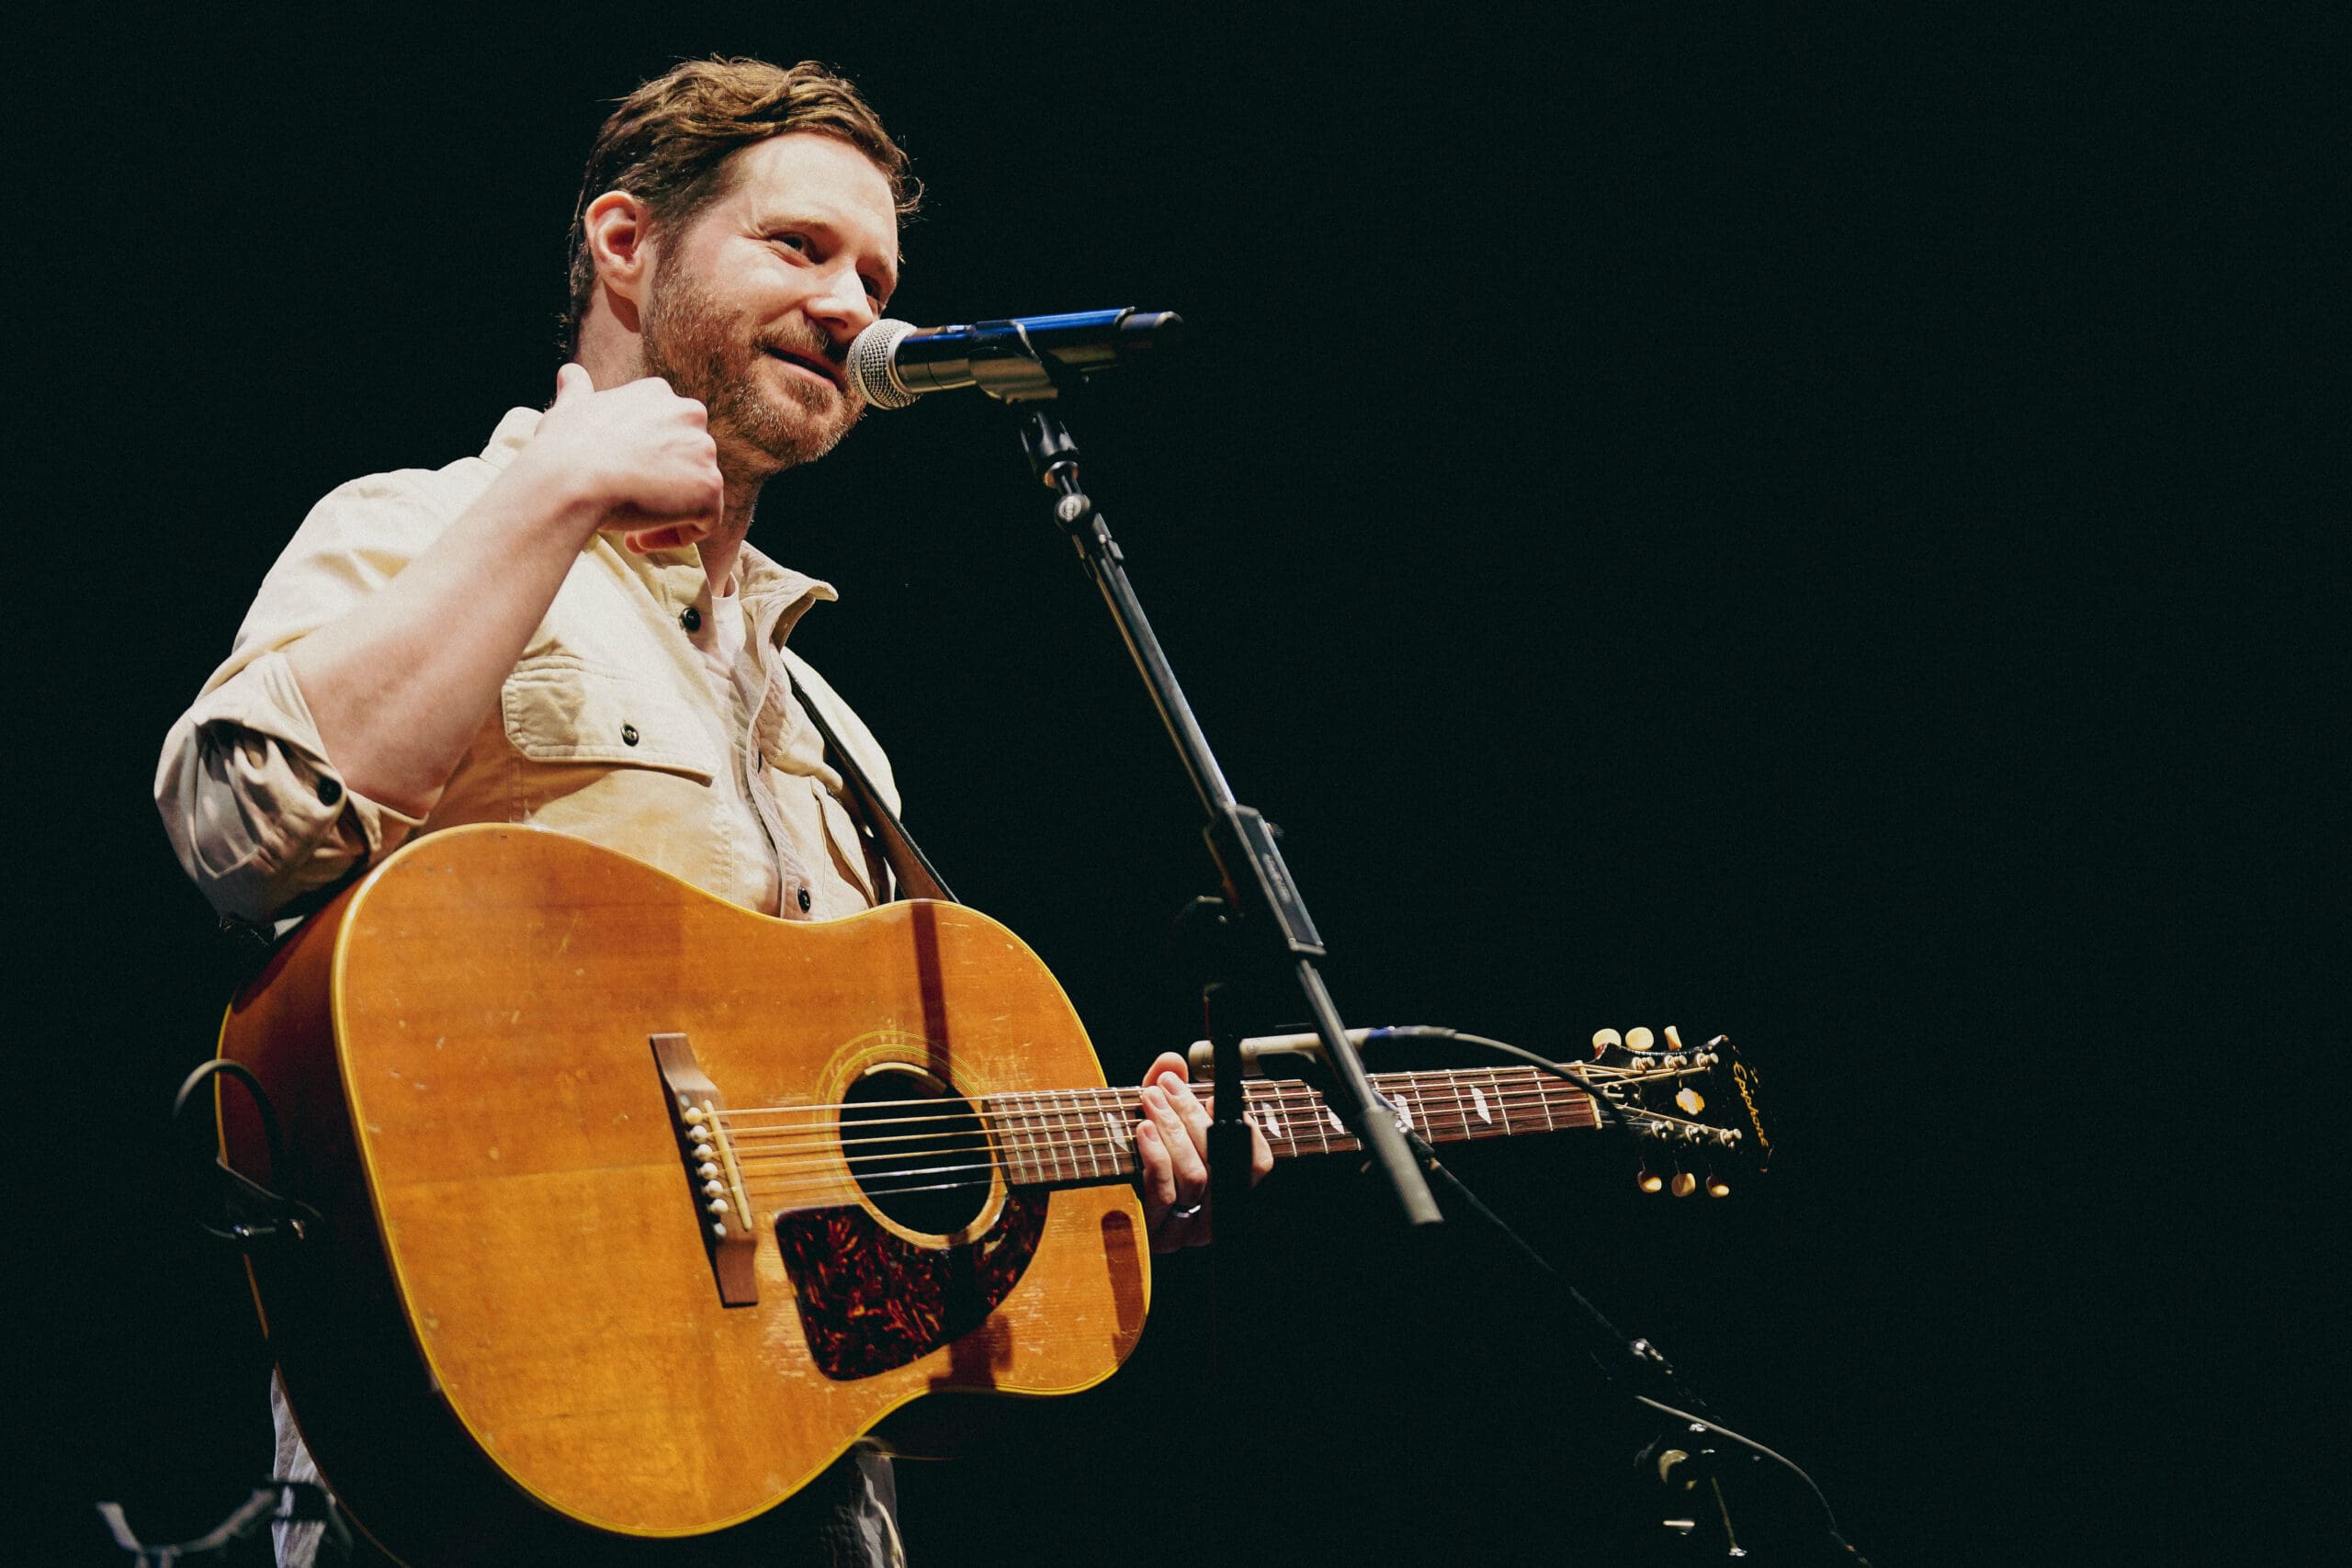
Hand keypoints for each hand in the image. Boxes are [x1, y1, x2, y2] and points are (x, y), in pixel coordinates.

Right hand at [527, 363, 724, 552]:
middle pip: (686, 460)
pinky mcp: (710, 487)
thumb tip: (571, 374)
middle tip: (625, 506)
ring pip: (697, 491)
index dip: (643, 462)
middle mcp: (689, 413)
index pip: (665, 433)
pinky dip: (676, 536)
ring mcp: (704, 450)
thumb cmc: (563, 448)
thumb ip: (577, 392)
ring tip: (629, 530)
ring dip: (667, 513)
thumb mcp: (569, 410)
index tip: (617, 480)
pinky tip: (639, 541)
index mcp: (658, 394)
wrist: (571, 479)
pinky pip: (704, 521)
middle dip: (660, 486)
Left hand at [1133, 1050, 1273, 1251]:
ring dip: (1173, 1131)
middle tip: (1168, 1087)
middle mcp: (1208, 1219)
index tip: (1215, 1099)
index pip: (1256, 1165)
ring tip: (1151, 1102)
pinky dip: (1157, 1155)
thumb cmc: (1125, 1155)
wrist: (1084, 1190)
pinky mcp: (1151, 1233)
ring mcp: (1181, 1231)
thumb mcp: (1151, 1120)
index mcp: (1220, 1193)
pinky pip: (1164, 1192)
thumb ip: (1166, 1092)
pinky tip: (1143, 1130)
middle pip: (1219, 1164)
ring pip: (1195, 1177)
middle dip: (1193, 1117)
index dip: (1246, 1131)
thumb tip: (1172, 1061)